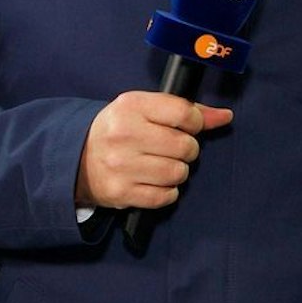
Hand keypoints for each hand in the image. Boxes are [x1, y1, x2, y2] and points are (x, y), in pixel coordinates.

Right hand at [75, 92, 231, 210]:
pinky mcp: (121, 193)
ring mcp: (121, 165)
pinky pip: (165, 196)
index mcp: (131, 105)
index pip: (184, 113)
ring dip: (177, 172)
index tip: (187, 126)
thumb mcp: (145, 109)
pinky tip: (154, 181)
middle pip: (185, 146)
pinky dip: (167, 191)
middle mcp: (124, 134)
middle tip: (172, 149)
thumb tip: (225, 116)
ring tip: (162, 165)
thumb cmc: (120, 130)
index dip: (195, 122)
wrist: (77, 158)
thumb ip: (185, 110)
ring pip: (178, 173)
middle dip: (186, 149)